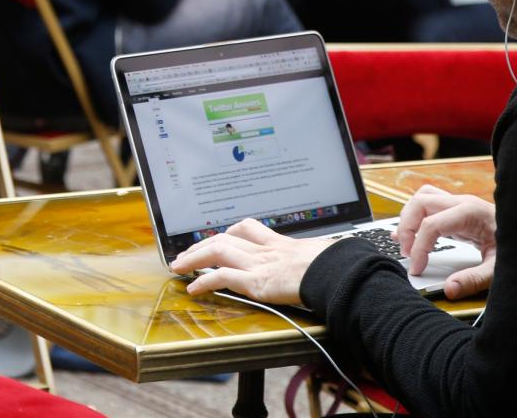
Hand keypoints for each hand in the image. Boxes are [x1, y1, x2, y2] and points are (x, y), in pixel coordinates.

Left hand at [171, 218, 334, 304]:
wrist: (336, 273)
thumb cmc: (335, 266)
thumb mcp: (323, 255)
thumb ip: (315, 258)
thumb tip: (326, 262)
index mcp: (281, 244)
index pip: (249, 229)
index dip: (230, 232)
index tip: (219, 237)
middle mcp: (265, 250)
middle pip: (226, 237)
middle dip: (203, 244)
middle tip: (188, 252)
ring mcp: (258, 264)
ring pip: (218, 251)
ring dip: (194, 258)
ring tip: (180, 266)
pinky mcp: (255, 281)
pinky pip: (222, 277)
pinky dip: (204, 281)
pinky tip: (194, 288)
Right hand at [395, 184, 496, 299]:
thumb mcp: (498, 269)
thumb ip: (474, 279)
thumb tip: (450, 289)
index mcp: (471, 213)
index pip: (432, 225)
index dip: (419, 248)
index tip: (417, 268)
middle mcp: (462, 203)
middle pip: (420, 203)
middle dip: (407, 228)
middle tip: (406, 253)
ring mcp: (459, 204)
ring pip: (421, 198)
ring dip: (408, 219)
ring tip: (405, 243)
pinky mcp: (457, 210)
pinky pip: (428, 205)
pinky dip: (415, 217)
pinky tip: (408, 233)